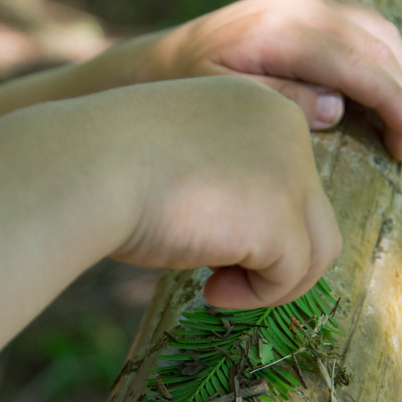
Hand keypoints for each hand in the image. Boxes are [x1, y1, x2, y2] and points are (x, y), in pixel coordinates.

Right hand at [74, 75, 341, 308]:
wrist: (85, 168)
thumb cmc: (108, 165)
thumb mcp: (180, 155)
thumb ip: (225, 177)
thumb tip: (254, 234)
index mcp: (259, 105)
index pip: (288, 175)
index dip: (256, 219)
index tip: (207, 234)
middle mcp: (287, 129)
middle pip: (312, 213)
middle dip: (273, 253)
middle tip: (219, 274)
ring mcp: (290, 172)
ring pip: (317, 248)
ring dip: (274, 280)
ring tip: (220, 288)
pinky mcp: (280, 219)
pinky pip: (290, 276)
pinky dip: (256, 296)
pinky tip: (210, 291)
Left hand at [131, 0, 401, 160]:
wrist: (155, 64)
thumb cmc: (186, 91)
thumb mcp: (227, 101)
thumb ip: (283, 101)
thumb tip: (336, 111)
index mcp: (279, 31)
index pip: (354, 63)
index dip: (390, 100)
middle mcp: (296, 8)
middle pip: (373, 43)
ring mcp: (300, 4)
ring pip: (374, 29)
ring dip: (399, 72)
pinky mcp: (301, 10)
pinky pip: (358, 26)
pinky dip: (381, 57)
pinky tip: (386, 92)